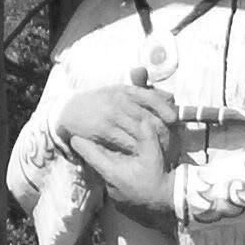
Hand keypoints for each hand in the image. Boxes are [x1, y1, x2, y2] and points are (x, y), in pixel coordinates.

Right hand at [56, 82, 174, 156]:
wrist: (70, 111)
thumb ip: (143, 93)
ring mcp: (112, 114)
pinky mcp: (104, 129)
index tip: (174, 119)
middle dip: (162, 131)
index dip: (164, 108)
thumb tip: (170, 97)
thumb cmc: (98, 102)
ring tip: (161, 151)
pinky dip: (137, 149)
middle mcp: (119, 99)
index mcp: (124, 90)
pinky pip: (126, 141)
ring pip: (140, 130)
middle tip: (171, 141)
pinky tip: (142, 154)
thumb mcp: (118, 92)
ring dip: (151, 143)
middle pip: (148, 116)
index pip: (150, 97)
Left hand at [71, 125, 174, 216]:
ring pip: (105, 177)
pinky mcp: (120, 204)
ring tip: (110, 157)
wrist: (168, 205)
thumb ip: (147, 137)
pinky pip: (113, 187)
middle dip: (94, 154)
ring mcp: (114, 196)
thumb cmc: (159, 180)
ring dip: (107, 167)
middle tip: (90, 142)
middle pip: (96, 165)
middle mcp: (109, 185)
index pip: (91, 155)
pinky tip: (124, 175)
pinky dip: (115, 179)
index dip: (81, 145)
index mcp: (112, 172)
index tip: (73, 137)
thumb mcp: (154, 156)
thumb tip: (144, 120)